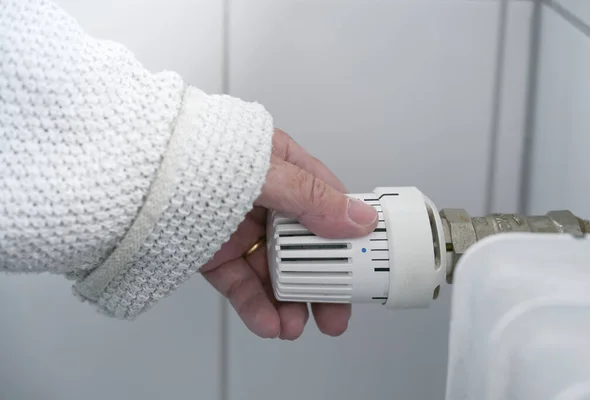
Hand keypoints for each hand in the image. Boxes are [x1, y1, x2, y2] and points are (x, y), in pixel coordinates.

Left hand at [200, 129, 377, 339]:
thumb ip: (310, 197)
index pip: (327, 202)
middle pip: (304, 246)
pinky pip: (239, 283)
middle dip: (321, 282)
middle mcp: (264, 197)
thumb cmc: (192, 152)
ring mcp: (237, 226)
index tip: (364, 264)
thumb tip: (358, 219)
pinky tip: (268, 323)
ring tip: (296, 327)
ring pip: (273, 270)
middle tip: (335, 313)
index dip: (348, 234)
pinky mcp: (212, 253)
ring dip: (287, 302)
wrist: (127, 173)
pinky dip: (254, 305)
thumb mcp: (261, 170)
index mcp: (281, 165)